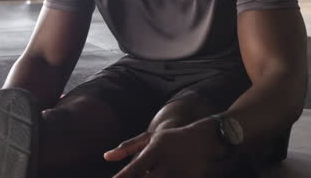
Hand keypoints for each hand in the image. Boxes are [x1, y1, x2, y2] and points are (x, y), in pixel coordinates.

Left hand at [104, 120, 223, 177]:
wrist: (204, 140)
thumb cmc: (171, 139)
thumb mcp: (151, 138)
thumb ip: (128, 147)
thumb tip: (106, 157)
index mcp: (156, 149)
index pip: (135, 168)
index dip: (123, 177)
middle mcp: (167, 162)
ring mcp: (180, 173)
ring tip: (147, 176)